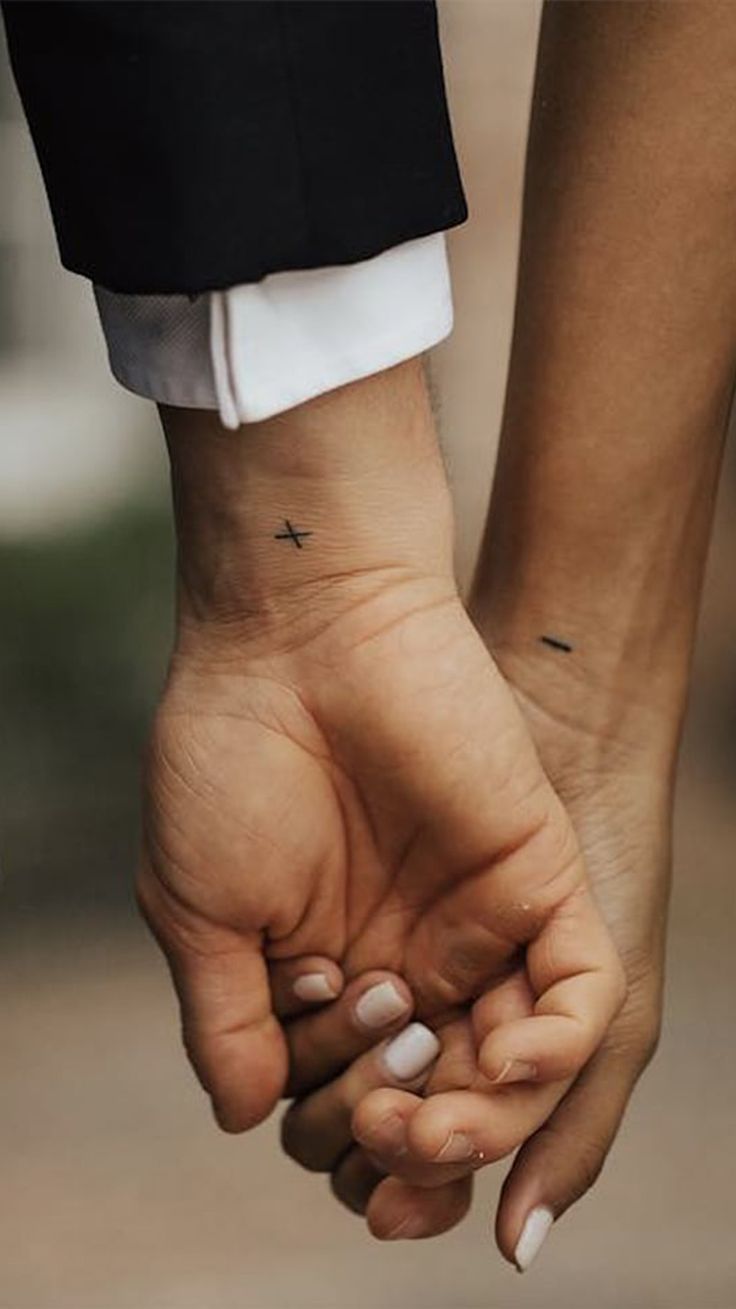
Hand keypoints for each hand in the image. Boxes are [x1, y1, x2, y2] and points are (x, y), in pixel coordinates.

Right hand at [138, 573, 623, 1133]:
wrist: (294, 636)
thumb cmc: (228, 759)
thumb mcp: (199, 912)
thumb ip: (226, 1023)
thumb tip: (246, 1120)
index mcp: (324, 970)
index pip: (351, 1102)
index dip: (339, 1136)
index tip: (299, 1092)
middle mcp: (406, 955)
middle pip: (439, 1103)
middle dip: (410, 1145)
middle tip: (379, 1122)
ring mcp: (474, 920)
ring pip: (512, 1071)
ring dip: (482, 1125)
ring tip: (429, 1122)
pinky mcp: (534, 876)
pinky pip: (579, 995)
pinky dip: (553, 1053)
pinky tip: (500, 1067)